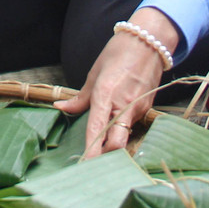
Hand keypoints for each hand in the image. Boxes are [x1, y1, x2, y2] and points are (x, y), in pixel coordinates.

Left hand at [55, 8, 173, 159]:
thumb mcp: (94, 74)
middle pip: (117, 143)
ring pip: (125, 136)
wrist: (148, 42)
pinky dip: (123, 129)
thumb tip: (60, 108)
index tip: (83, 164)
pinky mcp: (147, 108)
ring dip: (114, 143)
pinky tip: (116, 123)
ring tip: (102, 144)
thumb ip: (79, 98)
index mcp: (105, 95)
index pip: (96, 129)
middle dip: (106, 155)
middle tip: (94, 161)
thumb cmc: (117, 54)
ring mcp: (138, 108)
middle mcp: (123, 105)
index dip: (90, 150)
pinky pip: (132, 125)